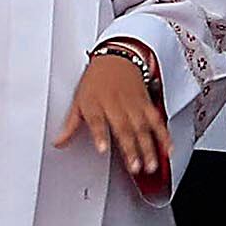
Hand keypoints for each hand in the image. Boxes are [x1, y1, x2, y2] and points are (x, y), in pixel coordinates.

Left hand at [61, 48, 170, 183]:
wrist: (117, 59)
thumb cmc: (96, 81)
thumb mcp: (78, 100)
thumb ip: (70, 124)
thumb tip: (59, 142)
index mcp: (96, 104)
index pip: (97, 121)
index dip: (100, 135)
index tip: (102, 149)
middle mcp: (116, 105)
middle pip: (124, 128)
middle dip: (131, 149)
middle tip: (134, 166)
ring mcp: (134, 105)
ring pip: (143, 128)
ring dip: (149, 147)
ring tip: (150, 165)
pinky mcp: (147, 104)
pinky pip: (157, 120)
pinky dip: (164, 135)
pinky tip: (167, 148)